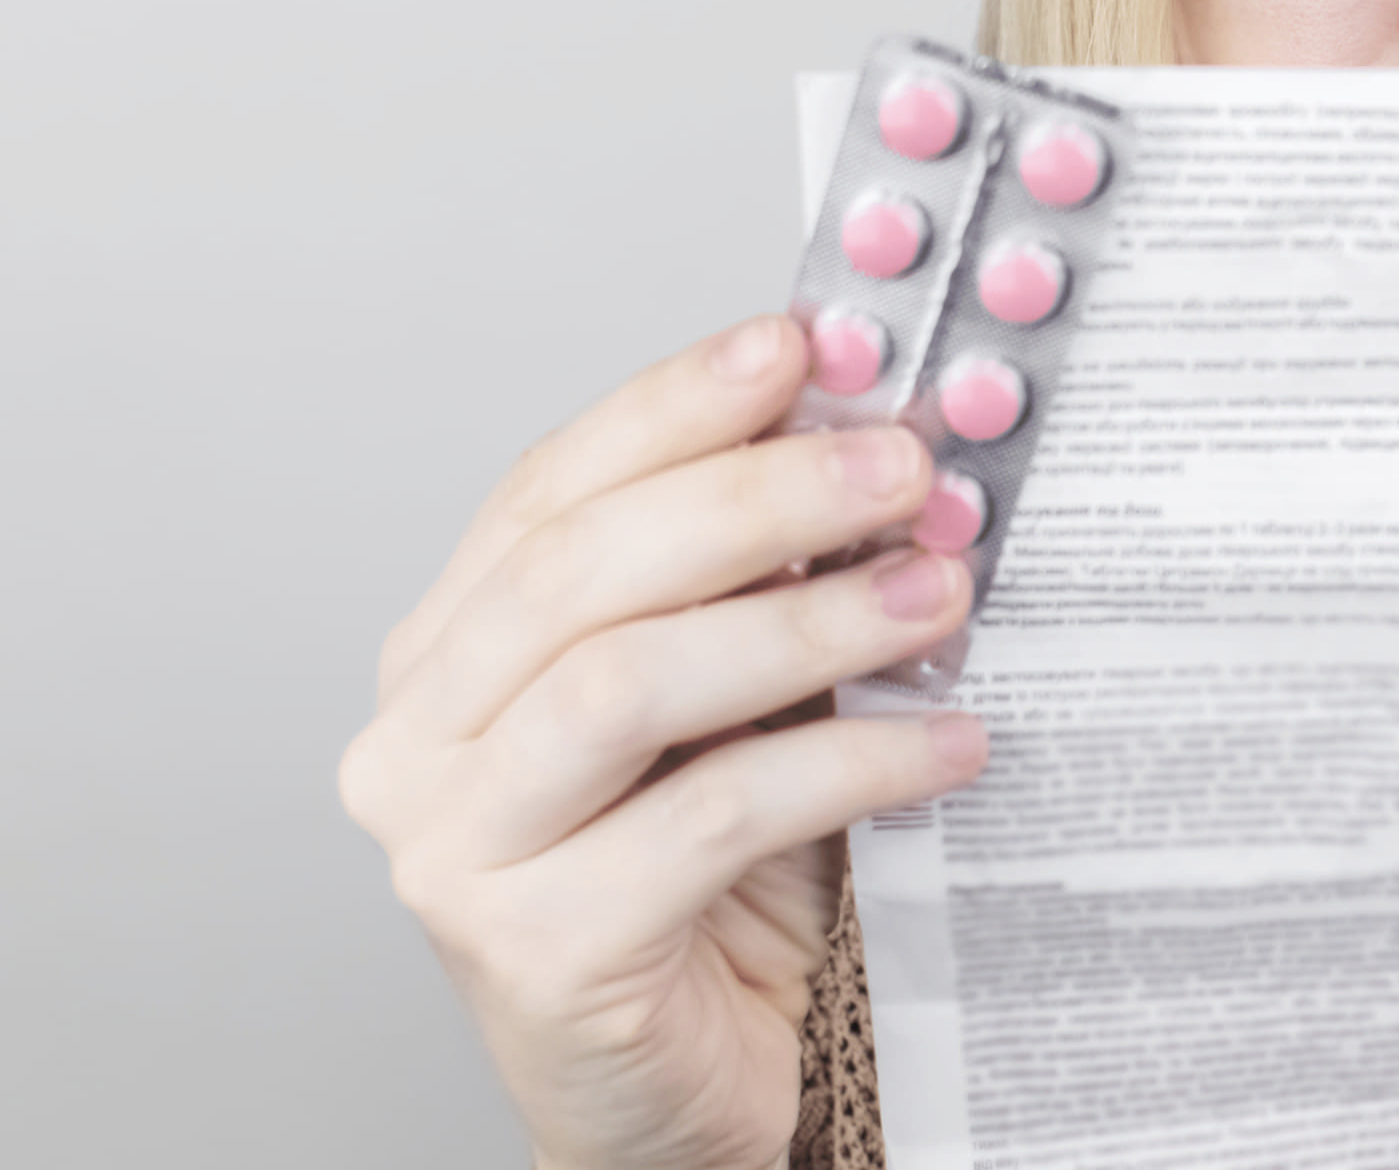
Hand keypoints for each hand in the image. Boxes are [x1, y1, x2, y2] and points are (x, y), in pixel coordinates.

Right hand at [339, 314, 990, 1169]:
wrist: (692, 1085)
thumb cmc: (715, 884)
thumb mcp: (739, 701)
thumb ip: (767, 582)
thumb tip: (881, 440)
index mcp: (451, 653)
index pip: (549, 489)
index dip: (674, 405)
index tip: (801, 344)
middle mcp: (420, 743)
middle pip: (580, 570)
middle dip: (757, 497)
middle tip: (903, 467)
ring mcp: (457, 852)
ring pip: (627, 683)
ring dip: (807, 622)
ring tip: (939, 591)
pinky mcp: (535, 954)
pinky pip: (708, 819)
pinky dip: (848, 767)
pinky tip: (948, 741)